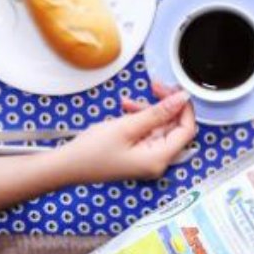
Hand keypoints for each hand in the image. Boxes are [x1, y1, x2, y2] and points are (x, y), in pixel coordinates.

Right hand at [59, 83, 196, 182]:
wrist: (66, 166)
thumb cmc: (91, 152)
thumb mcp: (127, 126)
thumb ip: (158, 112)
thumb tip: (182, 99)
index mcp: (159, 159)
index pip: (187, 130)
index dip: (184, 108)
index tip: (176, 90)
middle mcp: (157, 162)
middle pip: (174, 128)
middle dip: (164, 106)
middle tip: (154, 86)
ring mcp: (148, 159)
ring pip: (159, 128)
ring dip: (148, 111)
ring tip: (129, 101)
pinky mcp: (138, 155)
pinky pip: (147, 133)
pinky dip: (139, 119)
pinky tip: (126, 109)